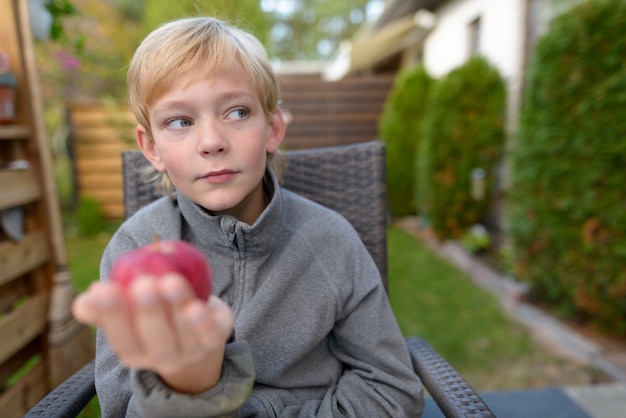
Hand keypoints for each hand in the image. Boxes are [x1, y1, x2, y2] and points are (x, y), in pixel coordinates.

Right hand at [72, 274, 232, 392]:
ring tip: (170, 281)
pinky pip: (211, 334)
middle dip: (147, 311)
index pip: (122, 338)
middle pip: (154, 339)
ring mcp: (191, 352)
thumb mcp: (128, 315)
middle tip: (142, 283)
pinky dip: (204, 322)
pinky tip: (198, 306)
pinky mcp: (215, 340)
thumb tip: (82, 302)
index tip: (103, 287)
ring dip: (176, 307)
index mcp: (135, 352)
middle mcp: (162, 357)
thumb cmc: (153, 320)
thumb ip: (104, 307)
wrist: (196, 337)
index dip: (111, 315)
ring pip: (183, 333)